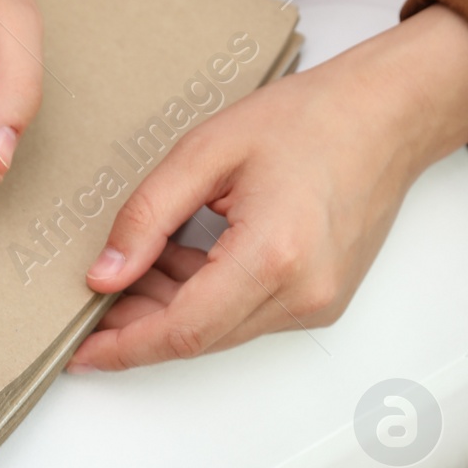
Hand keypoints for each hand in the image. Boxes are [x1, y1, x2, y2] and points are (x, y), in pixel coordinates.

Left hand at [68, 4, 467, 370]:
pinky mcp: (323, 301)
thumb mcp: (206, 151)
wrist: (385, 116)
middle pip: (199, 337)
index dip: (125, 346)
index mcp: (272, 254)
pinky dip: (207, 299)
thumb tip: (105, 274)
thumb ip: (147, 215)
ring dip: (173, 309)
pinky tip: (186, 259)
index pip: (182, 329)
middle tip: (99, 294)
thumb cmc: (309, 119)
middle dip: (140, 325)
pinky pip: (248, 316)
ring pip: (221, 330)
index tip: (81, 350)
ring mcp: (318, 302)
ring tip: (143, 262)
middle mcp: (302, 293)